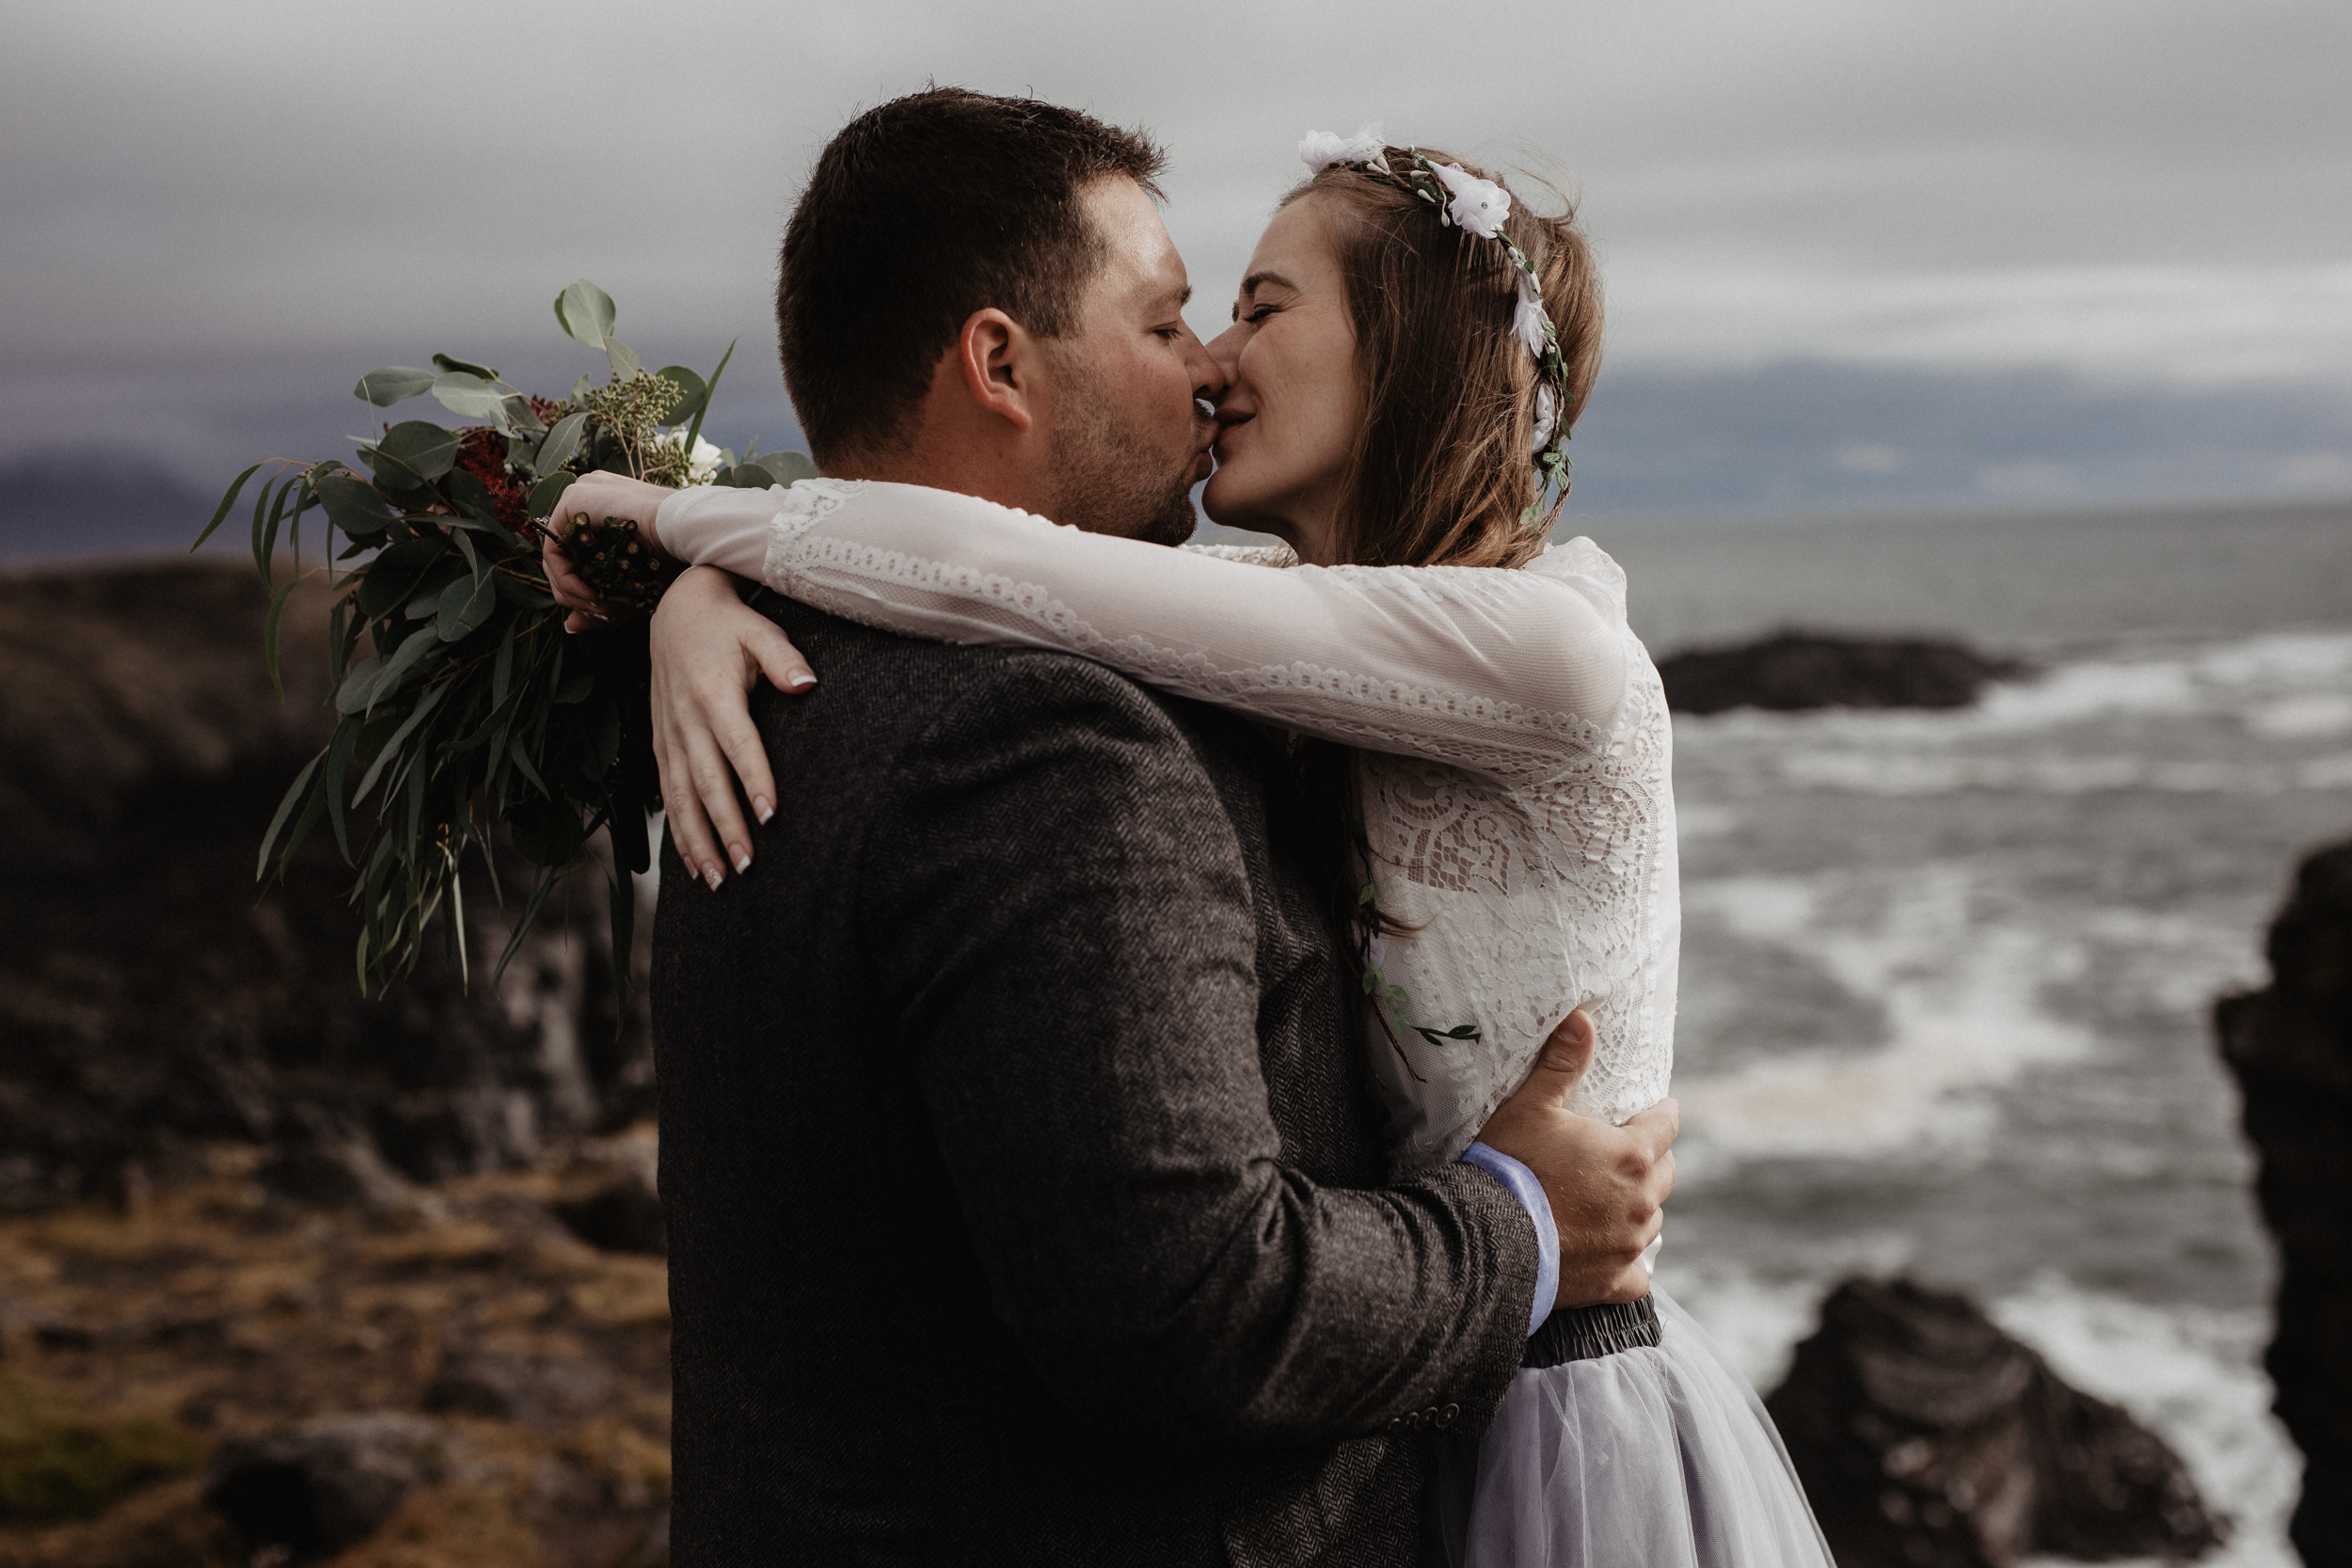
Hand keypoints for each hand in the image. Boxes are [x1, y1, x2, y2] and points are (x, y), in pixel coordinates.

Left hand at [541, 471, 680, 631]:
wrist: (689, 532)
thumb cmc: (677, 556)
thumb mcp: (634, 586)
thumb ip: (603, 604)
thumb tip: (569, 626)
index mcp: (605, 509)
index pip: (577, 557)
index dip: (584, 590)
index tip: (605, 613)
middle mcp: (589, 497)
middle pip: (563, 557)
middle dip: (576, 595)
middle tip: (599, 614)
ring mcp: (579, 494)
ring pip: (555, 557)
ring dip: (572, 592)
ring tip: (598, 608)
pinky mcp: (572, 499)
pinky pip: (553, 550)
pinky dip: (567, 579)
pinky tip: (591, 594)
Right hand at [650, 565, 817, 888]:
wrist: (674, 612)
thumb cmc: (727, 624)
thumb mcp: (759, 629)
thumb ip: (784, 657)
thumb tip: (807, 684)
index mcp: (713, 692)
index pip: (738, 743)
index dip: (753, 779)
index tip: (771, 814)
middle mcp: (685, 719)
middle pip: (706, 781)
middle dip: (725, 826)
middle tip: (748, 865)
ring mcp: (668, 735)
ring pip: (680, 797)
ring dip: (698, 840)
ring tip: (720, 879)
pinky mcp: (660, 744)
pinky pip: (667, 794)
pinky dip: (678, 831)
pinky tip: (694, 865)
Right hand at [1474, 1010, 1677, 1308]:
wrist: (1486, 1240)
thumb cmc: (1508, 1167)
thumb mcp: (1531, 1107)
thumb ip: (1562, 1064)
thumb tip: (1583, 1019)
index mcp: (1631, 1155)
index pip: (1666, 1124)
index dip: (1660, 1113)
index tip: (1655, 1109)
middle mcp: (1641, 1201)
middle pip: (1665, 1173)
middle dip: (1651, 1160)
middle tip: (1627, 1153)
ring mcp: (1629, 1244)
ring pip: (1652, 1220)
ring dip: (1638, 1206)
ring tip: (1613, 1199)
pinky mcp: (1612, 1281)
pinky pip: (1638, 1273)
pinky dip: (1629, 1262)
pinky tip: (1612, 1253)